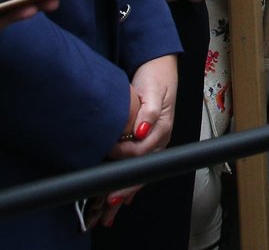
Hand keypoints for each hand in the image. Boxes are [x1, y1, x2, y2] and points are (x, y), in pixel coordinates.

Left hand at [95, 54, 178, 221]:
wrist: (159, 63)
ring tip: (109, 206)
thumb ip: (149, 113)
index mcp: (162, 128)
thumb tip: (141, 131)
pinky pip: (140, 165)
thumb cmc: (156, 74)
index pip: (141, 153)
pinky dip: (130, 180)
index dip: (123, 160)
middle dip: (126, 187)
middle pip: (143, 169)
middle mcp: (160, 138)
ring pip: (141, 171)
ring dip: (126, 189)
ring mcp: (155, 140)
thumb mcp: (153, 90)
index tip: (106, 161)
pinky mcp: (148, 138)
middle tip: (107, 202)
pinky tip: (123, 193)